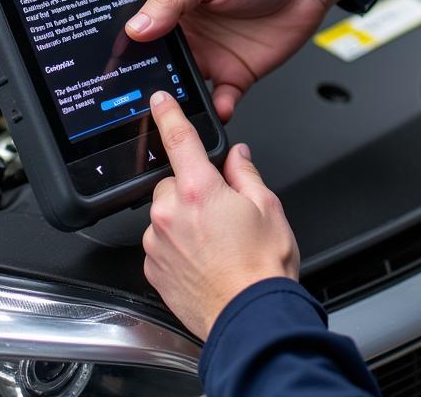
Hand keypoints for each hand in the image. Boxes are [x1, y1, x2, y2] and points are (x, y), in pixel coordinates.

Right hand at [126, 0, 344, 122]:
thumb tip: (137, 27)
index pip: (135, 21)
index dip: (121, 39)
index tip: (110, 58)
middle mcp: (184, 28)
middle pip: (152, 60)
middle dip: (143, 78)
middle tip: (134, 93)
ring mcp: (207, 53)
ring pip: (180, 85)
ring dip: (176, 98)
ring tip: (172, 107)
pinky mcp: (233, 73)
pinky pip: (217, 99)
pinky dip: (214, 109)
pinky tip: (216, 106)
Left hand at [142, 90, 298, 338]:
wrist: (250, 320)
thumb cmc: (262, 268)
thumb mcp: (268, 207)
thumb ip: (246, 173)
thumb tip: (237, 157)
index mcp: (200, 190)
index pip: (178, 139)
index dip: (167, 114)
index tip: (158, 101)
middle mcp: (170, 214)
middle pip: (173, 182)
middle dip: (192, 188)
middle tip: (220, 210)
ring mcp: (157, 243)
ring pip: (165, 214)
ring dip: (183, 218)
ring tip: (215, 242)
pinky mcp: (152, 268)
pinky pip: (160, 242)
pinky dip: (176, 244)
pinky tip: (203, 258)